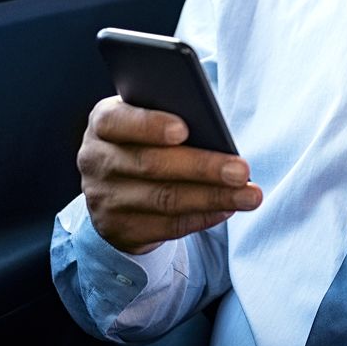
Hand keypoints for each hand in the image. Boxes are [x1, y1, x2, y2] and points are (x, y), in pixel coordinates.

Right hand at [77, 96, 262, 254]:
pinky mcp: (119, 229)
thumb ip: (168, 116)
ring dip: (212, 198)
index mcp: (103, 122)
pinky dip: (203, 218)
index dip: (149, 125)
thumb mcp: (147, 120)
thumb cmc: (146, 139)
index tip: (184, 129)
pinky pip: (167, 226)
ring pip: (163, 199)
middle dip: (202, 167)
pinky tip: (229, 208)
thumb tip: (211, 126)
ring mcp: (104, 198)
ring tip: (249, 195)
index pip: (117, 121)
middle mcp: (96, 160)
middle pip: (151, 164)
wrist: (116, 186)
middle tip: (242, 170)